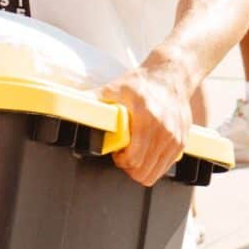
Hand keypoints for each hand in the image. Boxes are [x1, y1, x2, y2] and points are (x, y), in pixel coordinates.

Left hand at [101, 65, 192, 187]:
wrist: (171, 76)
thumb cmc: (140, 83)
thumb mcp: (113, 88)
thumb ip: (92, 100)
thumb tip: (67, 106)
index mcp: (146, 117)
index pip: (134, 158)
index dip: (121, 160)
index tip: (117, 152)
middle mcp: (164, 129)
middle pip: (143, 170)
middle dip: (129, 167)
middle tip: (124, 154)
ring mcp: (175, 137)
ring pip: (155, 173)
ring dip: (142, 168)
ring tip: (135, 153)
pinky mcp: (182, 142)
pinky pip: (165, 167)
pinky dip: (154, 165)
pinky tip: (147, 151)